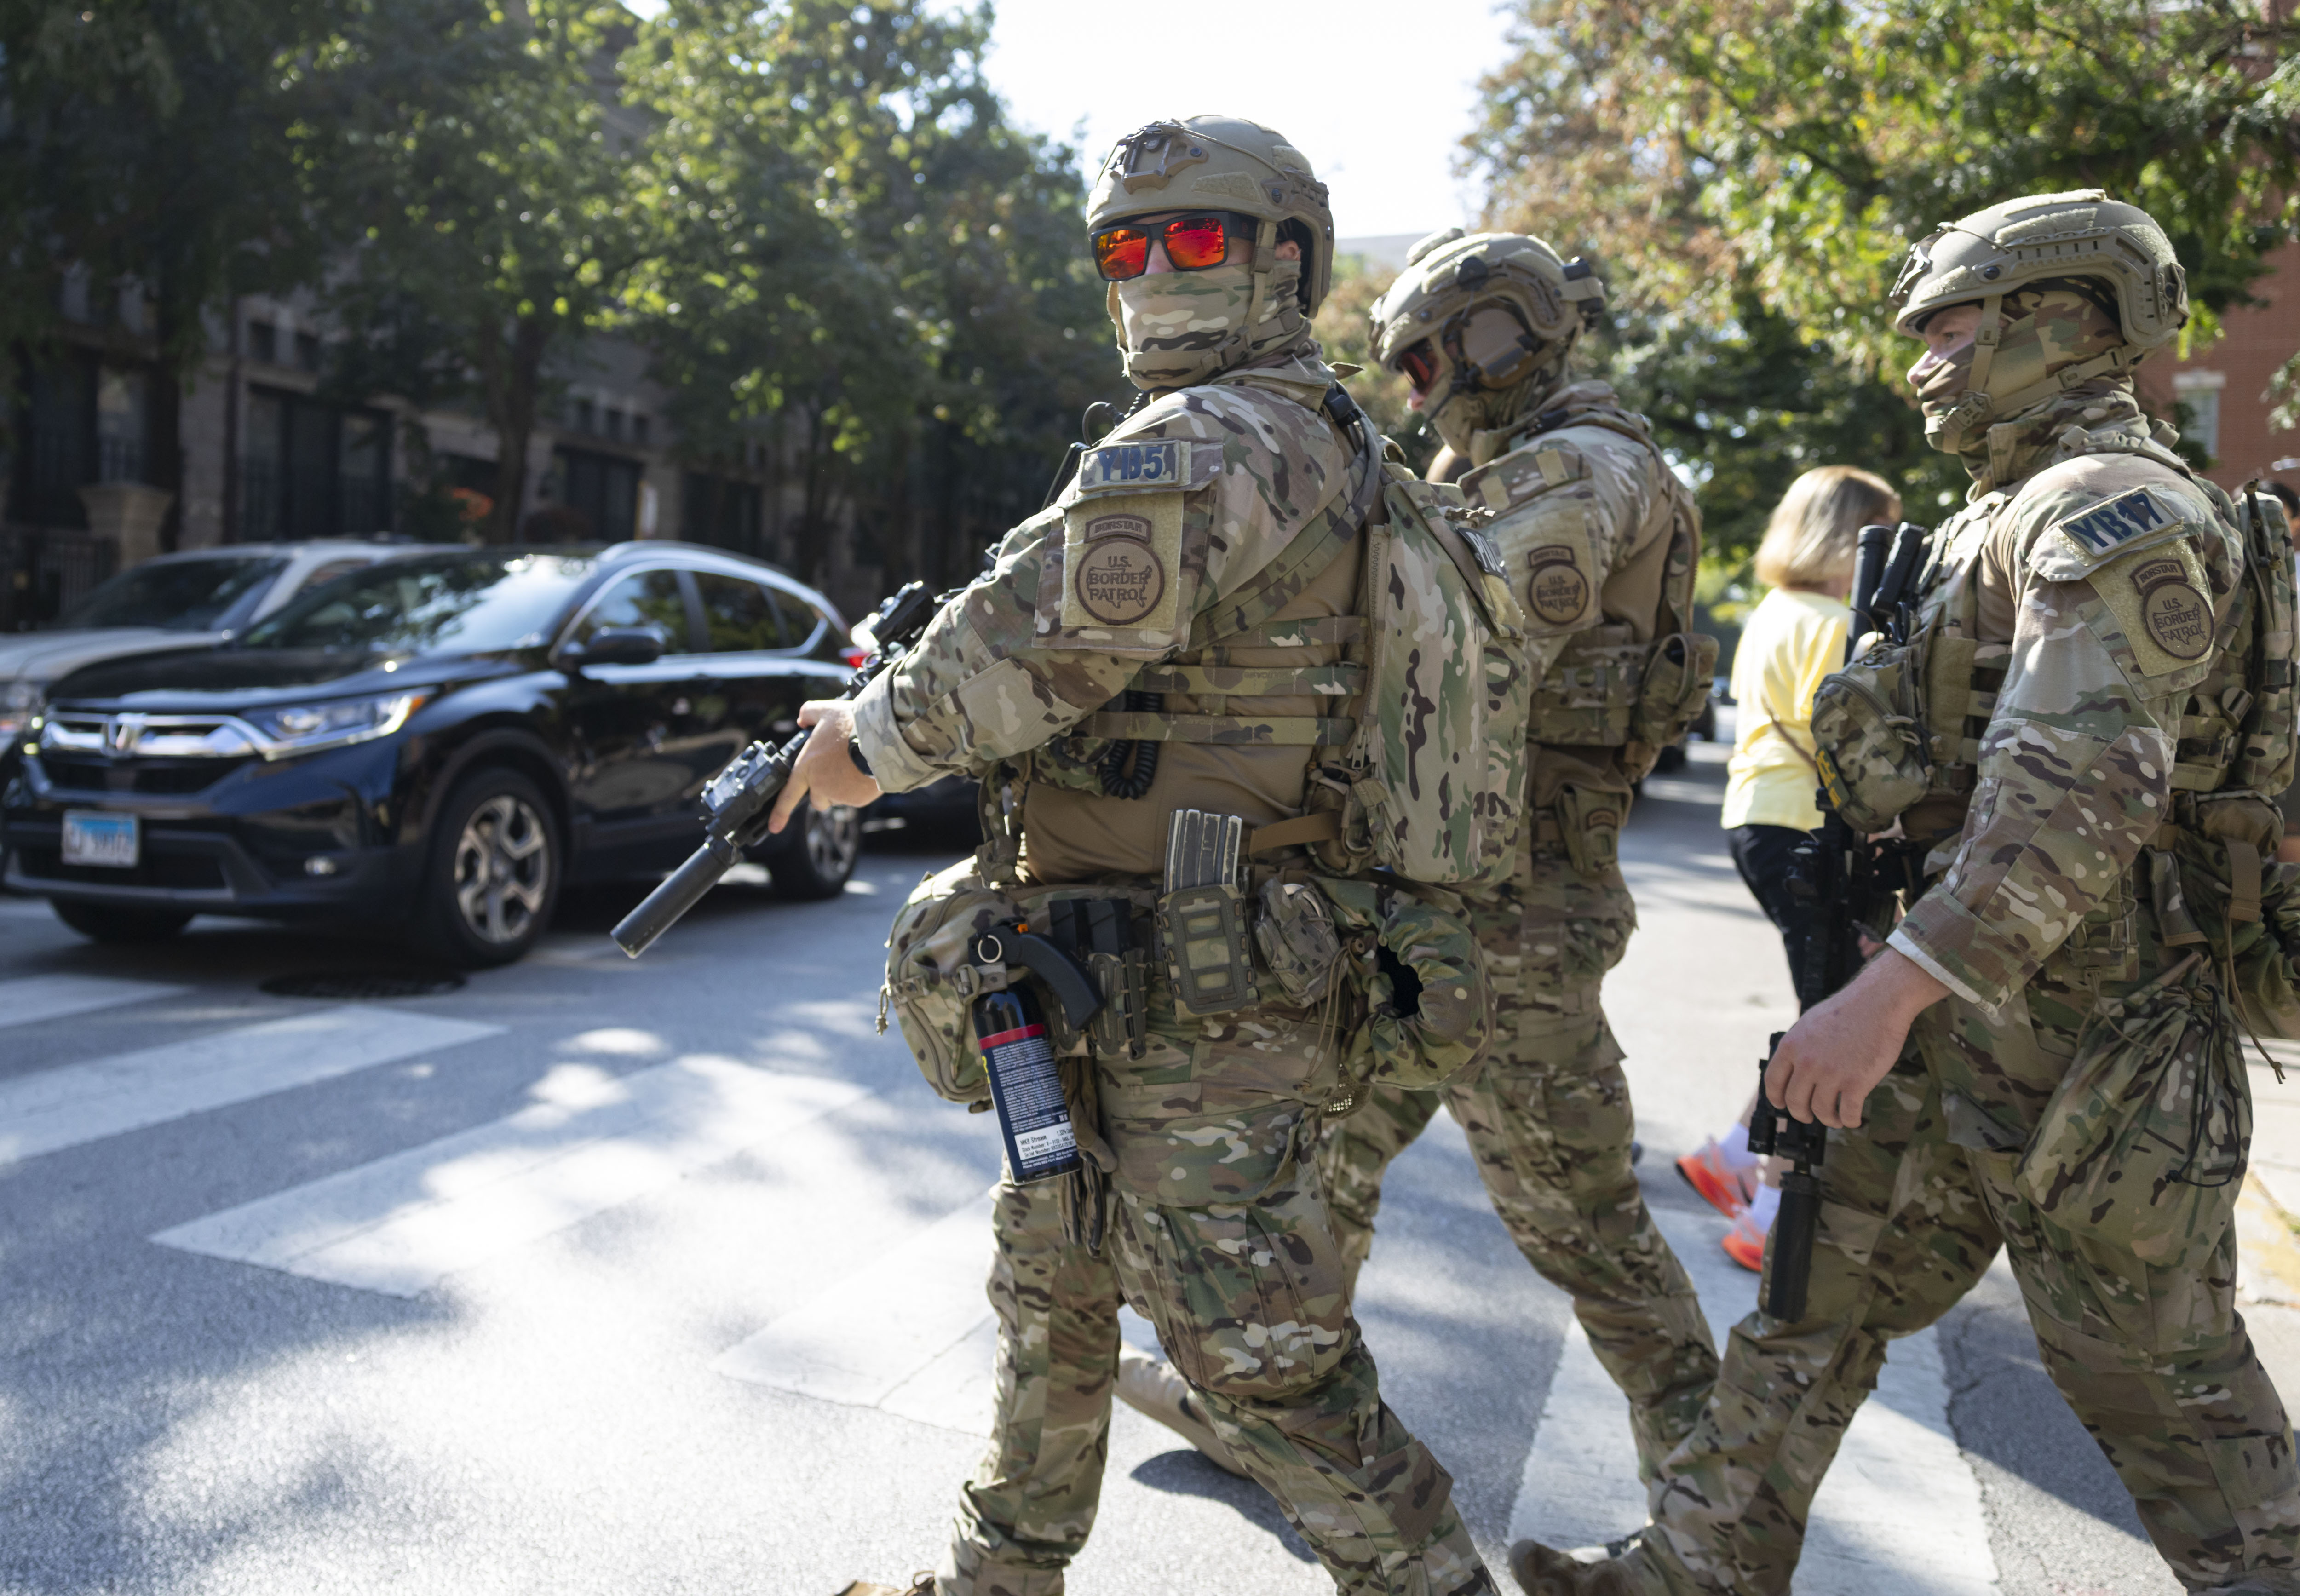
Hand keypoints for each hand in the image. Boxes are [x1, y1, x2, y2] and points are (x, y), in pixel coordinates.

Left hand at [767, 700, 881, 833]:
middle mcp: (820, 785)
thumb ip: (809, 713)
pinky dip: (859, 788)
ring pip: (839, 798)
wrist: (881, 738)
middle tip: (836, 772)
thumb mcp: (826, 710)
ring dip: (843, 788)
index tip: (774, 827)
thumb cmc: (852, 724)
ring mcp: (839, 795)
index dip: (779, 813)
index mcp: (807, 767)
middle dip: (824, 791)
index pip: (788, 795)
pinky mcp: (858, 800)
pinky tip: (865, 772)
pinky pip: (856, 798)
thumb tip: (802, 719)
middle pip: (818, 800)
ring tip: (855, 766)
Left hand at [1764, 948, 1948, 1128]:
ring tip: (1835, 1118)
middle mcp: (1807, 1062)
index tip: (1782, 1106)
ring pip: (1821, 1111)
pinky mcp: (1856, 1082)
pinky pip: (1847, 1113)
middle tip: (1809, 1116)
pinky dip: (1849, 1120)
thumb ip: (1799, 1046)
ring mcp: (1831, 1073)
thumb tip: (1793, 1066)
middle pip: (1795, 1101)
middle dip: (1802, 1113)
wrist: (1878, 1001)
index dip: (1776, 1098)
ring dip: (1828, 1120)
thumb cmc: (1847, 1010)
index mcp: (1792, 1046)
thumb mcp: (1810, 1023)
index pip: (1773, 1081)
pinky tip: (1853, 1119)